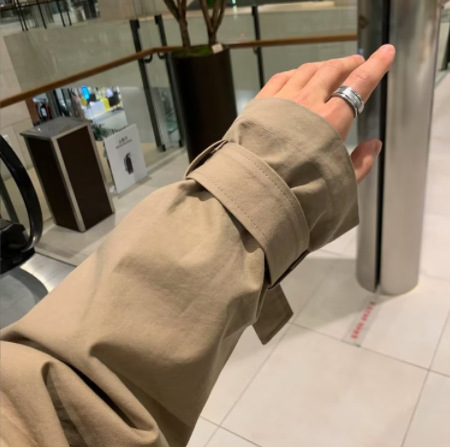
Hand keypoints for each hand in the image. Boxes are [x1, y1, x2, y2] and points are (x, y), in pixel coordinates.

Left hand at [256, 45, 395, 182]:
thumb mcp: (339, 182)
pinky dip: (296, 73)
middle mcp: (307, 103)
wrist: (254, 188)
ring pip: (307, 71)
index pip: (359, 84)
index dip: (375, 66)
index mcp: (330, 120)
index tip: (386, 52)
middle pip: (332, 72)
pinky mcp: (260, 103)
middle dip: (348, 64)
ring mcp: (281, 100)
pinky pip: (281, 77)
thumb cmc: (299, 189)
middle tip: (357, 63)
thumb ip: (361, 163)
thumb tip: (374, 144)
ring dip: (323, 66)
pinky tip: (298, 75)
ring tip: (331, 68)